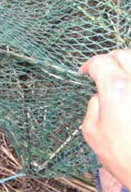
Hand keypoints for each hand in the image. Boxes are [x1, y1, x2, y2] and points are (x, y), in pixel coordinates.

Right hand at [80, 49, 130, 189]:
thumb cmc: (124, 157)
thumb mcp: (92, 132)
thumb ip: (94, 105)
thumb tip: (100, 96)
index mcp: (117, 89)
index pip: (101, 62)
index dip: (90, 65)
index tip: (86, 73)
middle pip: (124, 55)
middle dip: (110, 61)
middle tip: (104, 73)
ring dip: (127, 69)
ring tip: (121, 81)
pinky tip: (129, 94)